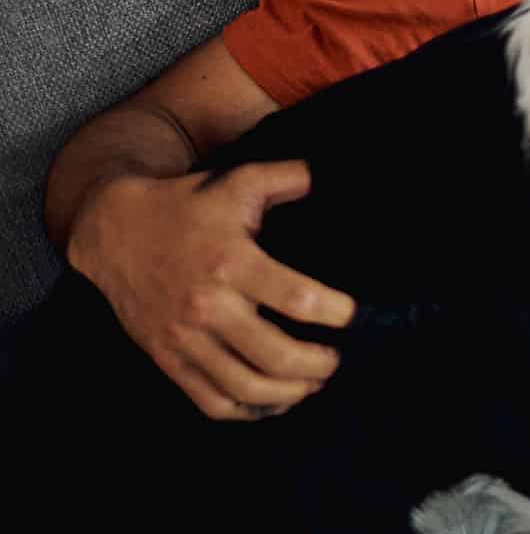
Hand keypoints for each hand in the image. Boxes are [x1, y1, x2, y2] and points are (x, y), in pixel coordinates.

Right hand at [67, 161, 355, 420]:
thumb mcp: (238, 181)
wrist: (115, 232)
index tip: (356, 316)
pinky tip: (274, 402)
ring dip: (290, 393)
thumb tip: (333, 175)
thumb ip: (289, 177)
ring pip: (246, 388)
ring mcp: (185, 338)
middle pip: (275, 356)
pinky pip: (211, 402)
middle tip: (338, 358)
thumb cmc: (186, 206)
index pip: (296, 299)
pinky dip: (248, 412)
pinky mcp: (167, 358)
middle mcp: (208, 306)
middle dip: (319, 364)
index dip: (336, 313)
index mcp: (232, 263)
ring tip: (314, 382)